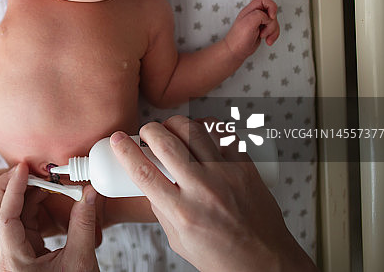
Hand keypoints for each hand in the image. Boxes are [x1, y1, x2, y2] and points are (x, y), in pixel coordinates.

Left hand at [0, 163, 100, 271]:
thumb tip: (90, 192)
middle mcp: (6, 260)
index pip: (4, 217)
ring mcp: (11, 258)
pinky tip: (42, 198)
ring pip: (0, 220)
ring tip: (39, 182)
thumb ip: (83, 224)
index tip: (24, 168)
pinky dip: (26, 209)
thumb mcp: (81, 261)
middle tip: (26, 169)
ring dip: (17, 198)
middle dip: (7, 188)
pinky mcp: (20, 257)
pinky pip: (15, 226)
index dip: (13, 188)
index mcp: (15, 262)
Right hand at [110, 118, 316, 271]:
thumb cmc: (224, 257)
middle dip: (149, 130)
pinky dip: (205, 127)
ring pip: (192, 130)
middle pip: (166, 142)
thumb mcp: (179, 240)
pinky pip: (221, 133)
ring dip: (174, 124)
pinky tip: (198, 133)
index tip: (117, 140)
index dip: (125, 151)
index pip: (144, 172)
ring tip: (171, 131)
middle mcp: (203, 191)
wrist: (266, 261)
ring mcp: (226, 175)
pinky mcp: (245, 167)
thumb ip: (162, 209)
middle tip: (147, 134)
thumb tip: (149, 182)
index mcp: (182, 213)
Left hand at [224, 0, 279, 59]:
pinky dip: (273, 36)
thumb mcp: (248, 23)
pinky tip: (268, 41)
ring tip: (263, 37)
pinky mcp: (263, 30)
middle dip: (272, 23)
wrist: (236, 51)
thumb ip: (260, 15)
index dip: (271, 6)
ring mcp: (259, 23)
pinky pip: (274, 30)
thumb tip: (268, 17)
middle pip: (272, 12)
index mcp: (250, 10)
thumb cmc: (239, 38)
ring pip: (274, 22)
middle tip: (263, 31)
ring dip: (272, 31)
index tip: (271, 17)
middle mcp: (255, 15)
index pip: (264, 0)